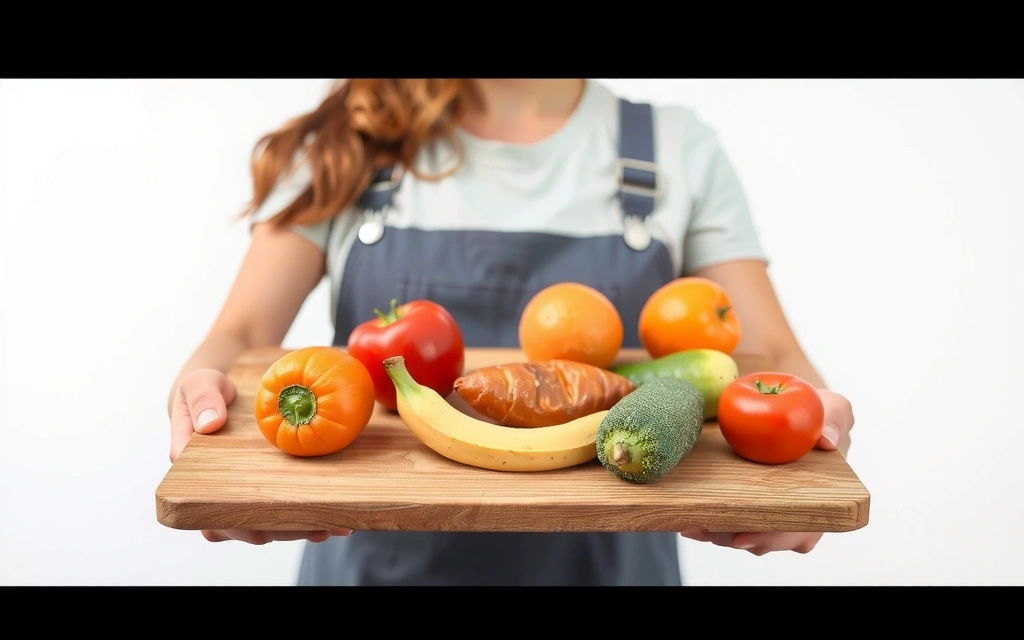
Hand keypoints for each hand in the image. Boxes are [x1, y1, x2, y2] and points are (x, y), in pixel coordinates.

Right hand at [169, 368, 353, 544]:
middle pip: (243, 524)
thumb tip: (209, 423)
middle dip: (278, 530)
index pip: (207, 509)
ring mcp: (241, 490)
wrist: (221, 388)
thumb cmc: (205, 389)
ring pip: (265, 523)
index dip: (234, 524)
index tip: (263, 527)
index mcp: (192, 473)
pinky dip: (307, 515)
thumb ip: (202, 398)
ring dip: (297, 528)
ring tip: (332, 527)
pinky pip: (282, 507)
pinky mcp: (264, 484)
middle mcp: (216, 491)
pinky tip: (335, 519)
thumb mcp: (199, 383)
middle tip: (314, 528)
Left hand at [680, 388, 854, 555]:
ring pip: (742, 535)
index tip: (742, 535)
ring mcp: (769, 511)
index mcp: (821, 501)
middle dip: (731, 537)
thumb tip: (828, 440)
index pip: (800, 530)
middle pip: (763, 540)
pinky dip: (707, 524)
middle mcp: (795, 514)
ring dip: (715, 533)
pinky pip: (727, 522)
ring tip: (689, 525)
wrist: (790, 408)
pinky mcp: (746, 503)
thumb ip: (835, 418)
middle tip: (703, 528)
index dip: (771, 536)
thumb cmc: (817, 414)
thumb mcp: (833, 408)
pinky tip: (687, 521)